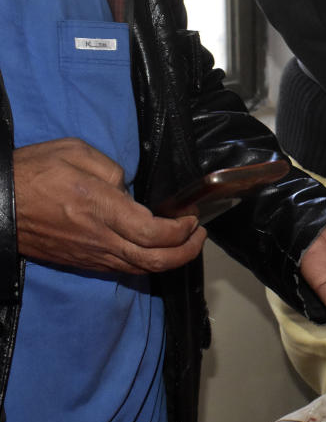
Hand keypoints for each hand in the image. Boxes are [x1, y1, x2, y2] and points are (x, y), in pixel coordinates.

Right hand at [14, 138, 205, 273]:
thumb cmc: (31, 173)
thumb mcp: (74, 152)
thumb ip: (111, 169)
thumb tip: (128, 190)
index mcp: (102, 210)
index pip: (155, 233)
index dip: (182, 231)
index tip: (193, 218)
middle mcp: (101, 239)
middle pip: (155, 261)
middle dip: (186, 252)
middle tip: (199, 236)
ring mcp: (91, 255)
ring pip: (141, 269)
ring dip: (169, 260)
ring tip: (183, 243)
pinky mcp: (81, 262)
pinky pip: (122, 269)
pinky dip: (146, 263)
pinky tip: (153, 249)